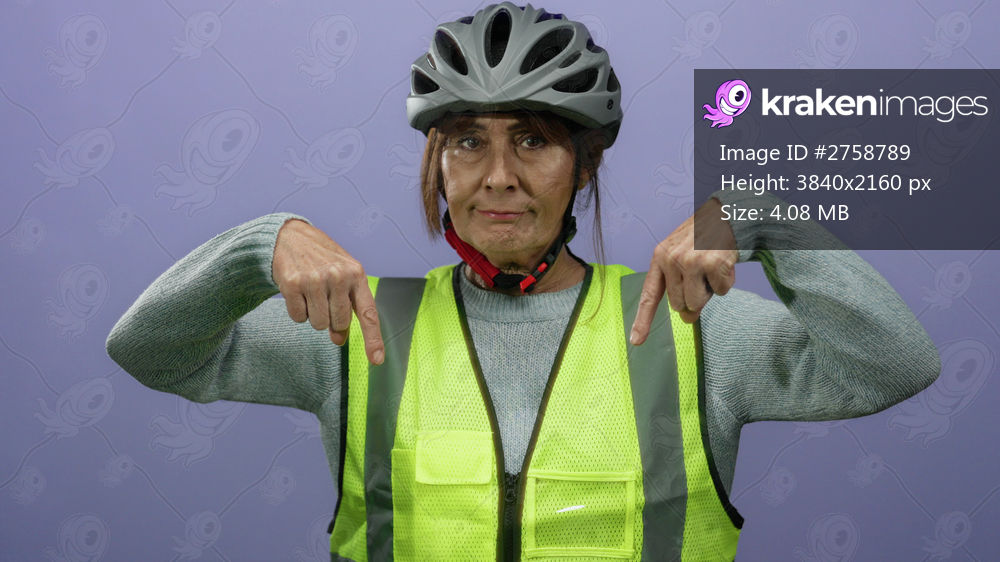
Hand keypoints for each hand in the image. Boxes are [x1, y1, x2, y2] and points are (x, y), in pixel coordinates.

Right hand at [272, 219, 383, 363]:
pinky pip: (298, 317)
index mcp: (356, 275)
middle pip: (339, 323)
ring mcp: (315, 280)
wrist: (290, 237)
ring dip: (313, 315)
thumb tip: (339, 339)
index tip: (376, 360)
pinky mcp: (292, 284)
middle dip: (331, 319)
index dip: (373, 339)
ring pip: (318, 324)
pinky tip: (298, 291)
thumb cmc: (322, 259)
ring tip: (311, 292)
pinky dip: (297, 310)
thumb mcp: (342, 276)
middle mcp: (338, 276)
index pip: (368, 313)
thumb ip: (347, 306)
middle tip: (324, 298)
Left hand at [631, 197, 738, 342]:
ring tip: (712, 267)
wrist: (729, 213)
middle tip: (702, 273)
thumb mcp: (683, 257)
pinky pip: (721, 292)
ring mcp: (691, 261)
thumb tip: (688, 318)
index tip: (636, 341)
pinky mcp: (712, 263)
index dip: (643, 320)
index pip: (649, 295)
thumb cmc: (704, 238)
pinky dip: (726, 282)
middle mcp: (671, 259)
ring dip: (710, 291)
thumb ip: (680, 287)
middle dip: (694, 296)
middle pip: (679, 305)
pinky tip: (725, 263)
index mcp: (659, 257)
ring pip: (698, 302)